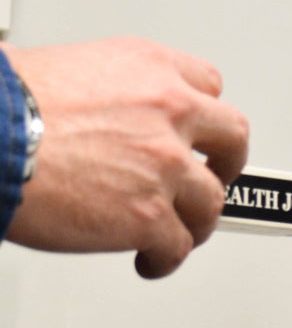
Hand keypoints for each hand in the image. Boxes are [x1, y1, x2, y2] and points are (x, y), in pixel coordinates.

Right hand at [5, 37, 247, 278]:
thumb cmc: (1, 106)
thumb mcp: (59, 67)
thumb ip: (104, 91)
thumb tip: (101, 111)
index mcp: (147, 68)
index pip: (207, 86)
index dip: (204, 116)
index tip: (200, 133)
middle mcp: (167, 112)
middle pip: (232, 139)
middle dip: (226, 164)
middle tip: (214, 179)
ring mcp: (164, 166)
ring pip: (210, 202)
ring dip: (195, 220)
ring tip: (175, 231)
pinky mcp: (150, 216)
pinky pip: (178, 246)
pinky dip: (165, 258)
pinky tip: (150, 259)